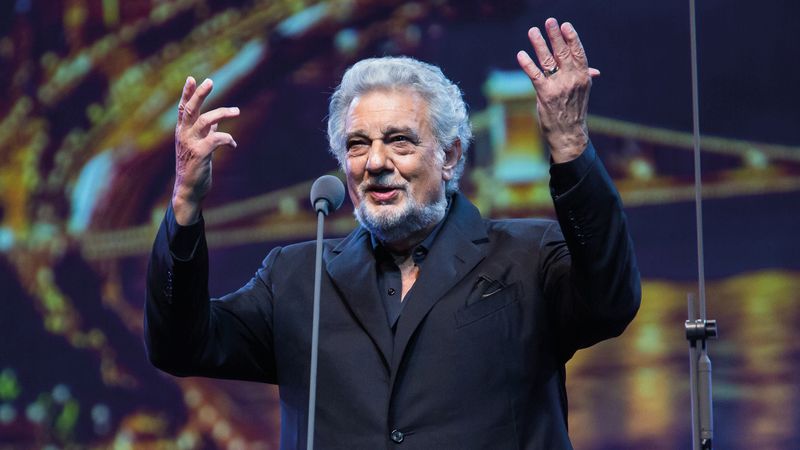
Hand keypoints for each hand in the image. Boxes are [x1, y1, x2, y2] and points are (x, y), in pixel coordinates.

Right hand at [172, 77, 239, 224]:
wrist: (189, 190)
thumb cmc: (195, 168)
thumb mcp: (199, 146)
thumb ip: (206, 133)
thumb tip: (215, 122)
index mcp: (182, 131)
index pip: (182, 108)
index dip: (187, 93)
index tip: (192, 78)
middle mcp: (183, 135)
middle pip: (190, 109)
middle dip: (200, 94)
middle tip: (210, 81)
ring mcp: (190, 144)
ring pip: (205, 121)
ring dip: (222, 113)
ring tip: (237, 111)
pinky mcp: (200, 154)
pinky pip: (216, 139)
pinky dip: (228, 138)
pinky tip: (233, 143)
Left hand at [516, 18, 599, 162]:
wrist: (569, 134)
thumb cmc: (574, 111)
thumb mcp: (583, 92)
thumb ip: (584, 77)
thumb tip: (593, 69)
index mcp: (583, 76)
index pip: (578, 53)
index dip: (572, 38)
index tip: (566, 25)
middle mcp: (572, 79)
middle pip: (562, 53)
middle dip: (555, 36)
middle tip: (549, 21)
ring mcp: (558, 87)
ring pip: (548, 61)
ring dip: (539, 44)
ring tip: (533, 31)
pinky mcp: (545, 95)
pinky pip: (535, 76)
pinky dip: (527, 64)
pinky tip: (521, 54)